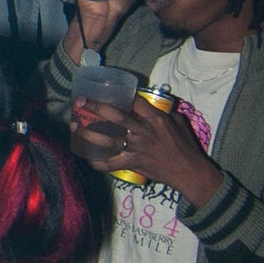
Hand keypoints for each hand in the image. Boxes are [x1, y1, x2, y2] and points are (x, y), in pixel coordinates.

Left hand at [72, 95, 222, 206]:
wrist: (189, 171)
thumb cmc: (185, 146)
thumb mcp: (178, 123)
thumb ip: (163, 114)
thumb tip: (151, 107)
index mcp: (156, 119)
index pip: (135, 102)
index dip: (120, 95)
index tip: (106, 90)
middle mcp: (144, 132)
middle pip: (116, 117)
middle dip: (96, 107)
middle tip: (80, 102)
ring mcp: (137, 148)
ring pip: (108, 139)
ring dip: (89, 133)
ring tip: (74, 127)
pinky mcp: (133, 164)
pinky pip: (110, 164)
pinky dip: (97, 162)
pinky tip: (87, 157)